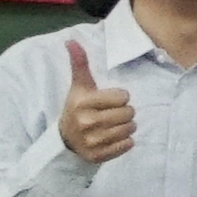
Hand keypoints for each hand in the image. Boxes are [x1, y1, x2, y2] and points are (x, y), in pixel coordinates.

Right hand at [57, 42, 135, 163]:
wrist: (66, 139)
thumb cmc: (78, 108)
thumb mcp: (79, 86)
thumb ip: (80, 63)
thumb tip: (71, 40)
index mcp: (83, 103)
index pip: (123, 96)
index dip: (119, 97)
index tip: (107, 101)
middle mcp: (86, 123)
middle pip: (129, 113)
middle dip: (125, 112)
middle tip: (111, 114)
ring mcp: (91, 141)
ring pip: (130, 129)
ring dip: (127, 127)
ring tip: (113, 125)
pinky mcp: (98, 156)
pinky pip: (128, 145)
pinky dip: (125, 142)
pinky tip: (113, 139)